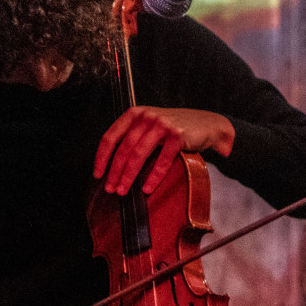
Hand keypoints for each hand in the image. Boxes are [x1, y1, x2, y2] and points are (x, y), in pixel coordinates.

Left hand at [93, 106, 234, 195]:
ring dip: (128, 176)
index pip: (110, 136)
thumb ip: (133, 138)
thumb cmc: (175, 130)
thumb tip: (113, 165)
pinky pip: (161, 160)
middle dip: (114, 172)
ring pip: (138, 154)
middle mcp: (146, 116)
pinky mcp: (177, 135)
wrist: (208, 124)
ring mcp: (162, 124)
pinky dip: (153, 177)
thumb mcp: (150, 127)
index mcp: (135, 114)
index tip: (98, 174)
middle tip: (110, 189)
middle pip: (123, 148)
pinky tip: (147, 188)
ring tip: (123, 190)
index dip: (101, 158)